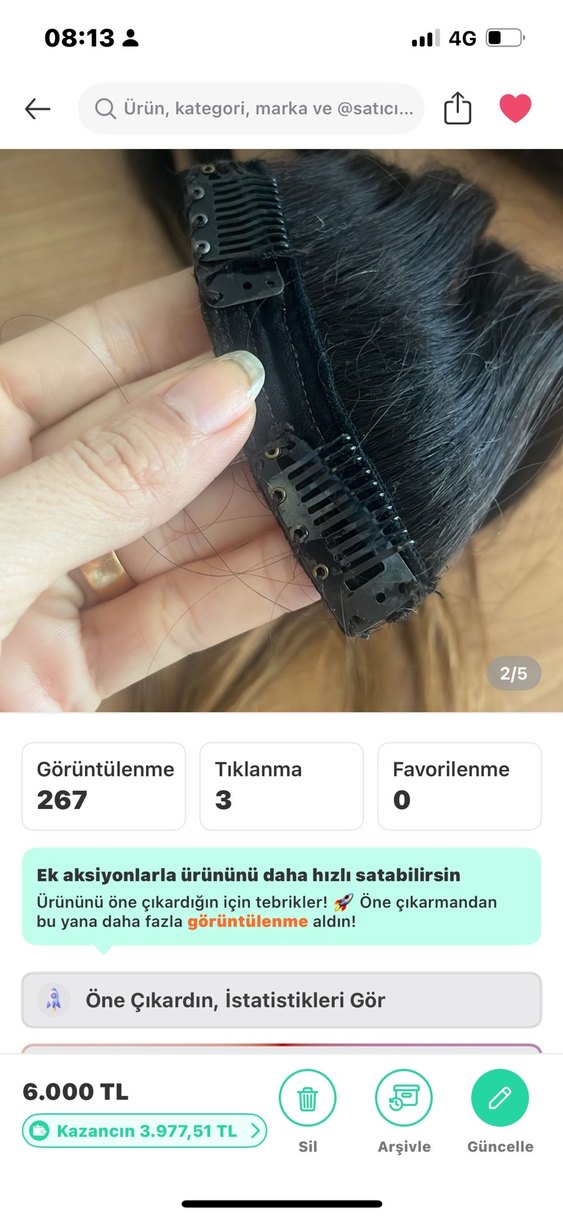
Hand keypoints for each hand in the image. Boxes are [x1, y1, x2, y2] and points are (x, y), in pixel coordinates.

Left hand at [0, 270, 316, 710]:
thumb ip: (99, 481)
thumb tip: (215, 402)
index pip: (82, 356)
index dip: (172, 327)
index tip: (265, 306)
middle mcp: (9, 508)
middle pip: (142, 447)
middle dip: (236, 425)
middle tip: (332, 400)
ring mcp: (38, 594)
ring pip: (168, 538)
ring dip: (258, 511)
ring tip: (344, 475)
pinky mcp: (67, 675)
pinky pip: (169, 623)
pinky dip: (243, 595)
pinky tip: (313, 560)